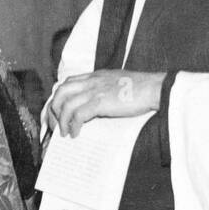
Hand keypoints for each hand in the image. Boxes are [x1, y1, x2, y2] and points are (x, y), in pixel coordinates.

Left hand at [46, 70, 164, 137]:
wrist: (154, 88)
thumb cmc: (140, 89)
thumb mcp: (115, 83)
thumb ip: (102, 89)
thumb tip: (93, 106)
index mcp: (94, 76)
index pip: (67, 83)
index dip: (58, 98)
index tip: (56, 112)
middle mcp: (91, 81)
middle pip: (61, 92)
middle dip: (54, 110)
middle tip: (55, 125)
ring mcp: (95, 90)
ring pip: (66, 104)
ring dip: (62, 120)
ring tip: (64, 133)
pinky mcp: (100, 102)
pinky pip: (78, 115)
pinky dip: (74, 125)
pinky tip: (76, 133)